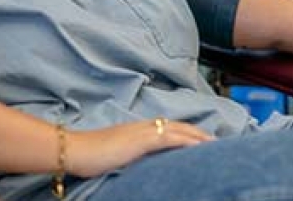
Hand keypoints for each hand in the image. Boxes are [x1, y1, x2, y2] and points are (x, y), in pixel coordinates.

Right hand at [65, 119, 213, 177]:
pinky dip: (187, 140)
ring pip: (179, 130)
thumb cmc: (90, 157)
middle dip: (198, 133)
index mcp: (138, 130)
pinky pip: (170, 138)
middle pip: (179, 126)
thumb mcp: (116, 156)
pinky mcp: (141, 140)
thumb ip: (131, 157)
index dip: (187, 133)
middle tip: (218, 142)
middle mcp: (143, 127)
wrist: (75, 151)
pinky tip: (200, 146)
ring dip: (198, 136)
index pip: (169, 128)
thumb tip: (142, 166)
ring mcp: (143, 132)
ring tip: (216, 144)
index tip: (202, 140)